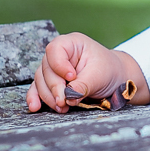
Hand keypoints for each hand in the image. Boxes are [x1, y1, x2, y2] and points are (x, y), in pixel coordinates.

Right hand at [27, 32, 149, 113]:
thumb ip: (83, 85)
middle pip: (46, 68)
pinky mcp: (51, 81)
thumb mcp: (99, 76)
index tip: (71, 77)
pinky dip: (36, 98)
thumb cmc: (108, 70)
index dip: (59, 65)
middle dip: (54, 87)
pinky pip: (38, 88)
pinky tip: (35, 107)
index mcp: (72, 43)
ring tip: (62, 107)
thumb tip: (68, 97)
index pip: (55, 50)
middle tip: (64, 101)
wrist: (114, 79)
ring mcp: (53, 68)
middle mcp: (60, 54)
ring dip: (49, 96)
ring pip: (41, 80)